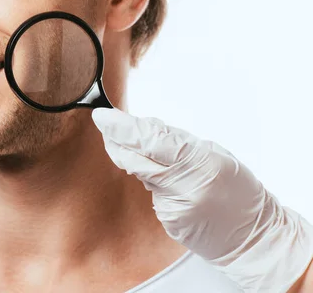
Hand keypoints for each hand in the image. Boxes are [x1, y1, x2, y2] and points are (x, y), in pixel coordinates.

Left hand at [92, 107, 312, 292]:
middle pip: (134, 159)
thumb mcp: (216, 153)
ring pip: (141, 173)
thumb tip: (145, 127)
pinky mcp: (167, 220)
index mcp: (200, 162)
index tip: (102, 116)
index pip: (151, 141)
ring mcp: (172, 206)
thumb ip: (178, 140)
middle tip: (106, 124)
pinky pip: (151, 191)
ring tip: (160, 154)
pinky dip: (155, 180)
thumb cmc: (239, 190)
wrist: (252, 237)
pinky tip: (174, 184)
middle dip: (115, 140)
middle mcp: (183, 186)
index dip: (122, 128)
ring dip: (139, 158)